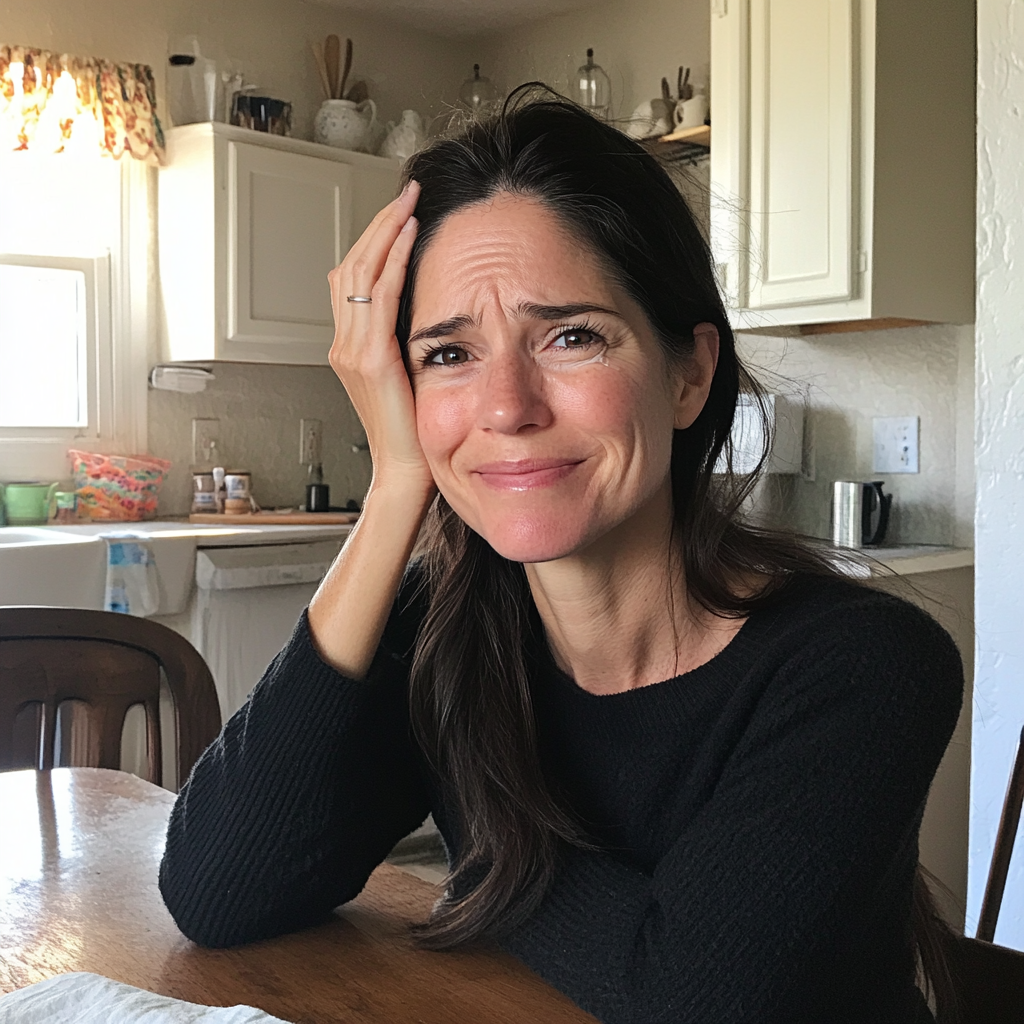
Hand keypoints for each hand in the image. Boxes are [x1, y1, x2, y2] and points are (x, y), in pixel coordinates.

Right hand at [327, 181, 433, 497]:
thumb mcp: (407, 377)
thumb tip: (426, 308)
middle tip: (405, 194)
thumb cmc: (414, 432)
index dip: (374, 240)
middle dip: (379, 225)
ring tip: (408, 203)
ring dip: (385, 231)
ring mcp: (352, 351)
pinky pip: (377, 296)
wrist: (406, 471)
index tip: (400, 213)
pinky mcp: (370, 360)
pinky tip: (408, 236)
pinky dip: (391, 261)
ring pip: (358, 272)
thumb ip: (406, 343)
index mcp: (351, 347)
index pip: (352, 278)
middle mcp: (344, 344)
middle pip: (350, 265)